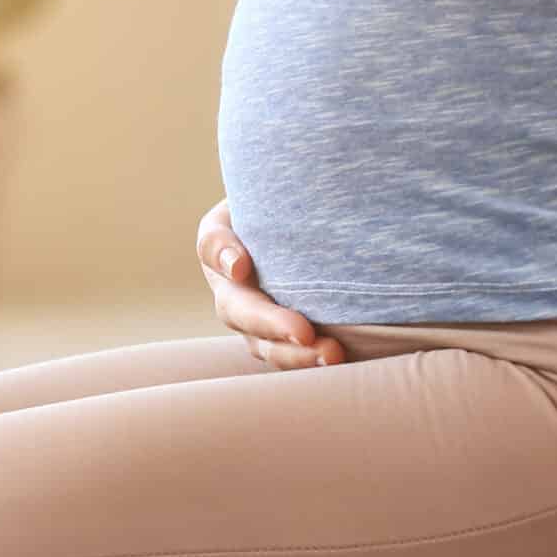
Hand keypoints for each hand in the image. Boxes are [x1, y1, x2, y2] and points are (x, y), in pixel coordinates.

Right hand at [196, 199, 343, 368]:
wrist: (308, 227)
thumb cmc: (287, 203)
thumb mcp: (267, 193)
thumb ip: (258, 202)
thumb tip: (238, 266)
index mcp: (220, 247)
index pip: (212, 247)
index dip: (224, 256)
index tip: (242, 266)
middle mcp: (232, 290)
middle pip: (240, 312)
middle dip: (271, 325)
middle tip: (305, 333)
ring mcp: (256, 322)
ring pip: (265, 346)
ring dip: (296, 356)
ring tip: (332, 355)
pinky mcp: (285, 342)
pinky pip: (294, 358)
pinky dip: (314, 363)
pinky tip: (344, 362)